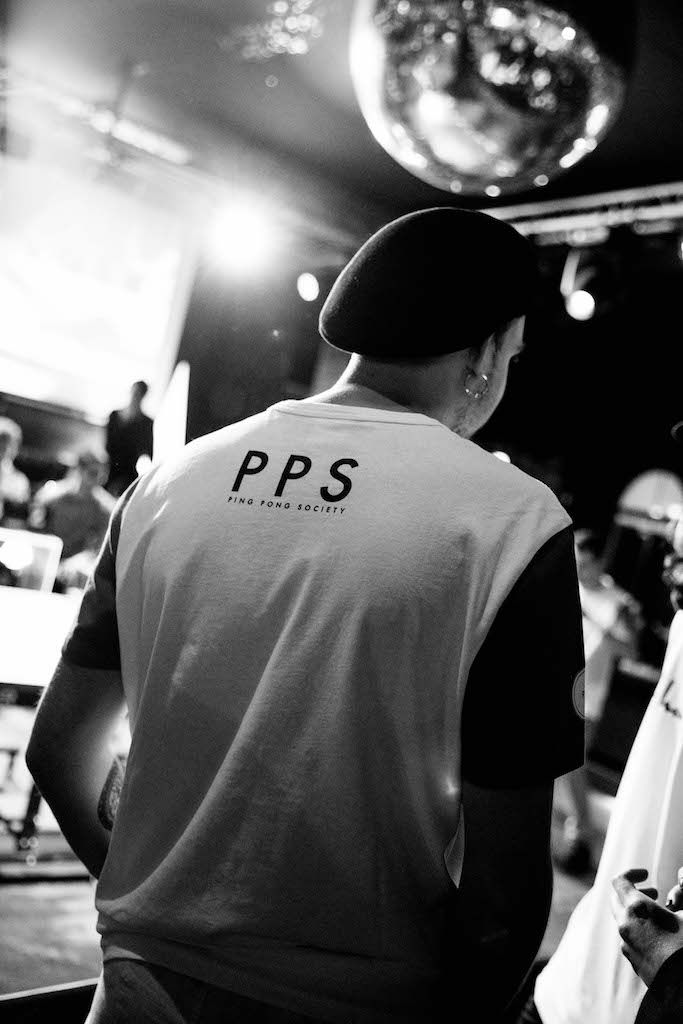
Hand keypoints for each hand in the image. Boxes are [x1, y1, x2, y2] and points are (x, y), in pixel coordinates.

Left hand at [611, 869, 682, 985]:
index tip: (647, 874)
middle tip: (654, 894)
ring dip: (637, 912)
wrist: (682, 987)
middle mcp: (625, 925)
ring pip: (623, 920)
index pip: (620, 881)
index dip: (632, 873)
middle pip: (617, 899)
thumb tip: (679, 880)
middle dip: (633, 892)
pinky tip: (660, 938)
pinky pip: (630, 939)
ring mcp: (627, 945)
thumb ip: (682, 893)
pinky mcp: (633, 962)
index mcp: (636, 908)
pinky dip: (639, 930)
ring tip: (660, 916)